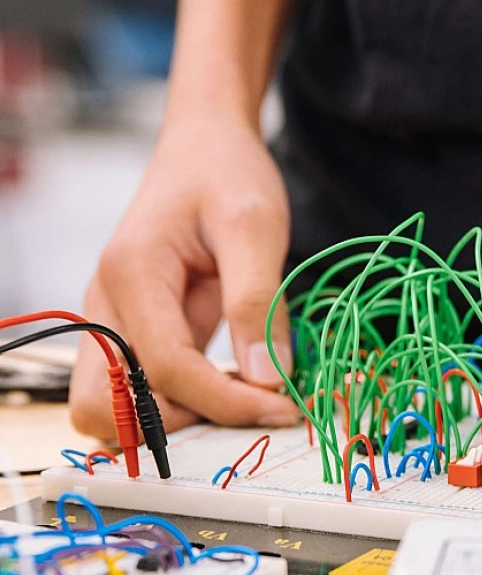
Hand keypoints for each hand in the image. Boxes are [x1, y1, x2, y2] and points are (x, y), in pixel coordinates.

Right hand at [70, 114, 298, 437]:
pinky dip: (180, 403)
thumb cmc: (227, 174)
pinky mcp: (137, 328)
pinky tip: (233, 388)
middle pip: (104, 407)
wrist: (205, 148)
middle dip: (174, 426)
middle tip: (246, 412)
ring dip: (173, 420)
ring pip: (113, 407)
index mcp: (132, 274)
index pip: (165, 369)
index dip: (225, 402)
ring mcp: (115, 320)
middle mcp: (107, 304)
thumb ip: (258, 302)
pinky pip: (142, 387)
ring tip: (243, 403)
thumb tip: (268, 380)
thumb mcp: (255, 227)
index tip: (283, 409)